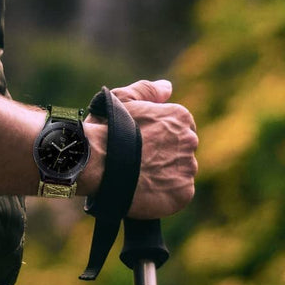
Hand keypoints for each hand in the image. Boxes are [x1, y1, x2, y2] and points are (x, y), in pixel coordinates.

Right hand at [83, 79, 197, 219]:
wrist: (95, 162)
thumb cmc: (104, 129)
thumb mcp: (121, 99)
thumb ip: (147, 90)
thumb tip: (167, 88)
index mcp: (180, 117)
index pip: (178, 131)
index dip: (158, 139)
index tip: (141, 147)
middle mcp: (190, 141)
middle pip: (180, 152)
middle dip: (163, 158)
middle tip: (137, 164)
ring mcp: (187, 168)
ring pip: (179, 175)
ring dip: (163, 177)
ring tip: (137, 179)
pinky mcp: (182, 194)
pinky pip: (177, 196)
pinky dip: (162, 196)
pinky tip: (143, 192)